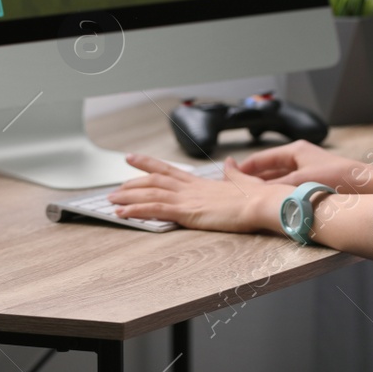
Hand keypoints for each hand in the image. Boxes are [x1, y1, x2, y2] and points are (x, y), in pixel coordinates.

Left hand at [107, 152, 291, 233]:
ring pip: (150, 193)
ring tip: (111, 200)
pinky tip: (122, 213)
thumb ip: (232, 174)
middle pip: (153, 180)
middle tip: (114, 186)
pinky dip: (136, 211)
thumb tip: (230, 163)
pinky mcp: (188, 212)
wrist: (261, 202)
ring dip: (128, 197)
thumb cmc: (255, 196)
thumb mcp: (241, 181)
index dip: (147, 164)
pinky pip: (155, 210)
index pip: (167, 170)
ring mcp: (187, 198)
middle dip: (131, 183)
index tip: (132, 158)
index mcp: (200, 183)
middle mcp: (190, 188)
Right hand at [233, 139, 372, 193]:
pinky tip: (272, 203)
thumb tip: (256, 195)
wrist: (366, 184)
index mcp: (294, 150)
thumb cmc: (336, 178)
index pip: (261, 159)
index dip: (244, 169)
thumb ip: (277, 188)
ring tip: (249, 198)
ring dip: (265, 187)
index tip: (228, 178)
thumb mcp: (301, 182)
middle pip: (268, 169)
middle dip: (252, 179)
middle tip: (235, 190)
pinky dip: (278, 193)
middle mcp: (299, 157)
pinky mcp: (313, 180)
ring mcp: (306, 168)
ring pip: (278, 179)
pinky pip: (288, 186)